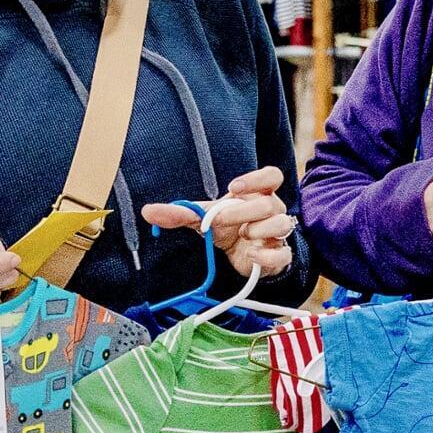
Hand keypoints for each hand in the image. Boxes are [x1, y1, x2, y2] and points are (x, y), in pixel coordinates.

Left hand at [142, 167, 294, 279]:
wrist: (242, 255)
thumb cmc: (228, 227)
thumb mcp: (204, 217)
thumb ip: (180, 213)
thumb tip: (148, 211)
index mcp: (259, 194)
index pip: (272, 176)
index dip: (256, 179)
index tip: (233, 188)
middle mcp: (273, 210)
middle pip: (270, 204)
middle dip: (243, 211)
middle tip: (221, 220)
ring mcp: (278, 233)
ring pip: (282, 225)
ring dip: (259, 230)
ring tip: (242, 236)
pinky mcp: (279, 256)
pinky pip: (284, 255)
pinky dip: (267, 256)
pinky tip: (250, 256)